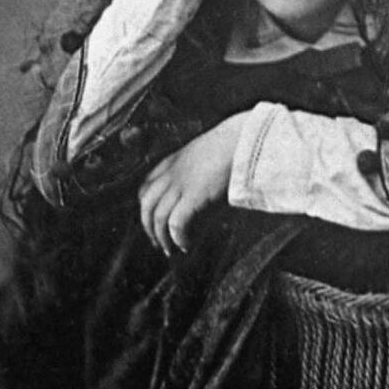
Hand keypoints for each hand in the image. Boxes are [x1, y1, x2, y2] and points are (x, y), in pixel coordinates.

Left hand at [138, 112, 247, 254]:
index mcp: (173, 162)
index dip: (146, 207)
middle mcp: (172, 174)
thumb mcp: (206, 154)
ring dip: (162, 238)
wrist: (242, 139)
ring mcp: (181, 184)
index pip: (146, 187)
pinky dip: (178, 238)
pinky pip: (176, 223)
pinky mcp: (194, 196)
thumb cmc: (232, 146)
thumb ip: (197, 170)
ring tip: (171, 250)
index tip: (154, 220)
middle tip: (157, 242)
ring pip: (157, 217)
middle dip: (148, 227)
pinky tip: (186, 245)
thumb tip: (203, 188)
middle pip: (146, 205)